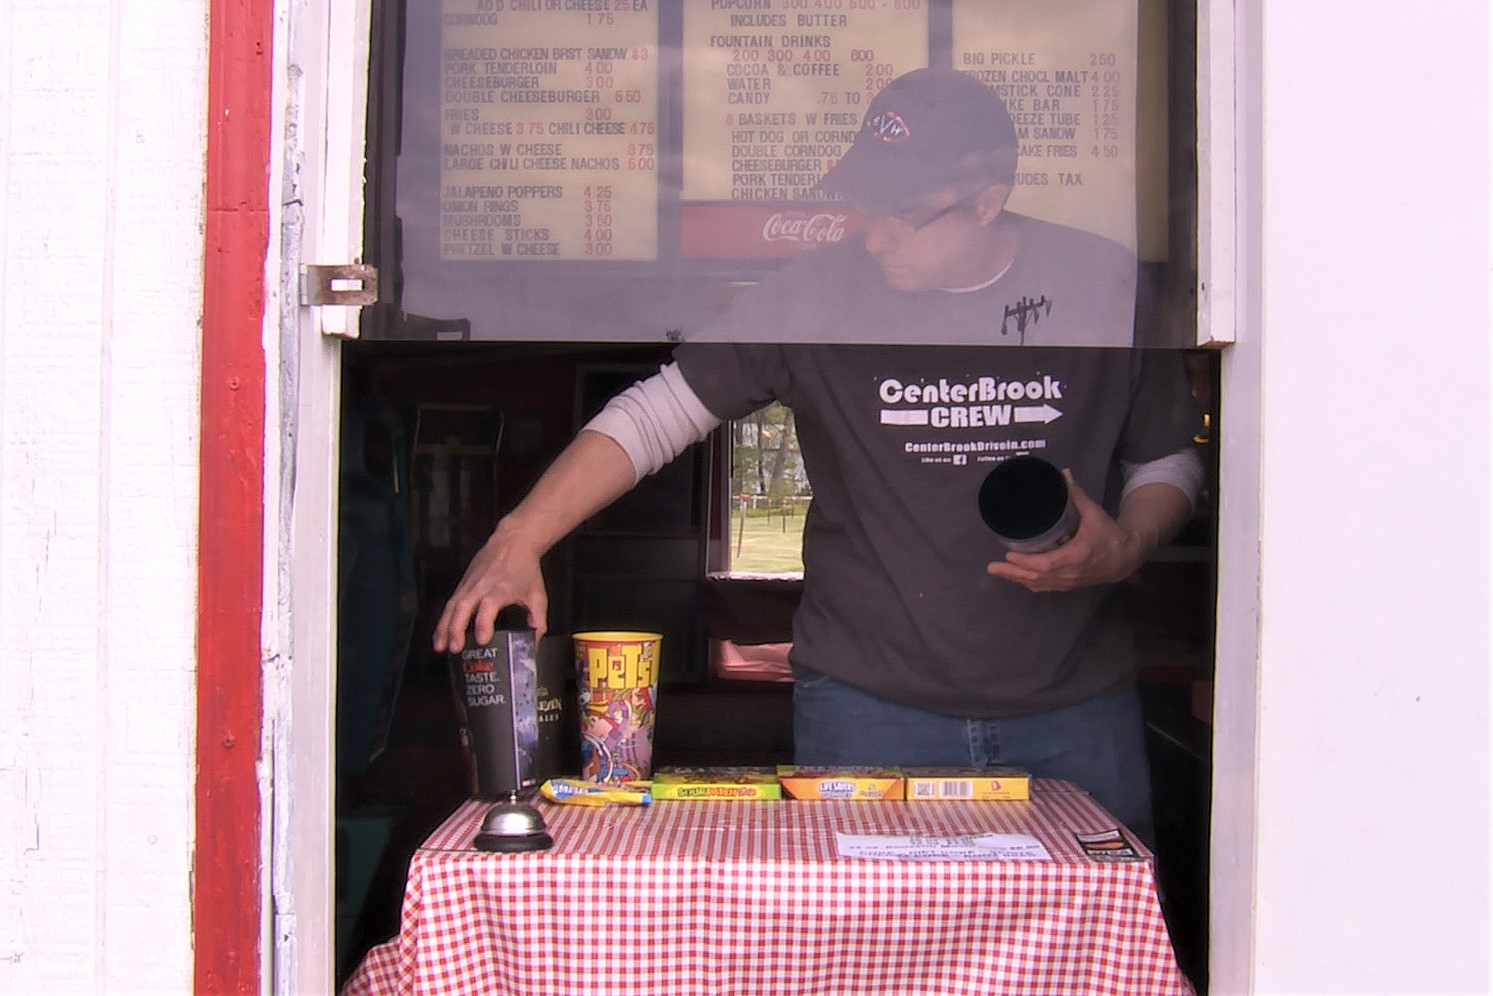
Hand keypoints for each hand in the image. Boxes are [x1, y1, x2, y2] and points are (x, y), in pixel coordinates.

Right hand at [432, 525, 548, 652]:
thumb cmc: (525, 569)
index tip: (483, 640)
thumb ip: (538, 621)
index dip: (484, 624)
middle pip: (463, 607)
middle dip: (456, 629)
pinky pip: (450, 602)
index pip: (488, 607)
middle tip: (454, 649)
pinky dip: (444, 618)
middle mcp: (481, 586)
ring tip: (439, 646)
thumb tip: (534, 644)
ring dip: (444, 626)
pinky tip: (440, 633)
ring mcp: (469, 584)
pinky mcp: (463, 583)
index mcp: (501, 589)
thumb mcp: (537, 595)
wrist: (513, 541)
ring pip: (452, 606)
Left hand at [985, 473, 1147, 593]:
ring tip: (997, 571)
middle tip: (992, 567)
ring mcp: (1068, 581)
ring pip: (1039, 584)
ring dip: (1017, 579)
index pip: (1048, 563)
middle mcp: (1070, 572)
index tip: (1010, 555)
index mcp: (1077, 555)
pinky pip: (1044, 587)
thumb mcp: (1095, 514)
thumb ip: (1078, 496)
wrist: (1125, 559)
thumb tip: (1064, 474)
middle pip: (1037, 577)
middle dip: (1013, 573)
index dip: (1027, 562)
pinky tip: (1016, 578)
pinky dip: (1028, 583)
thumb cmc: (1109, 535)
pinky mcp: (1067, 585)